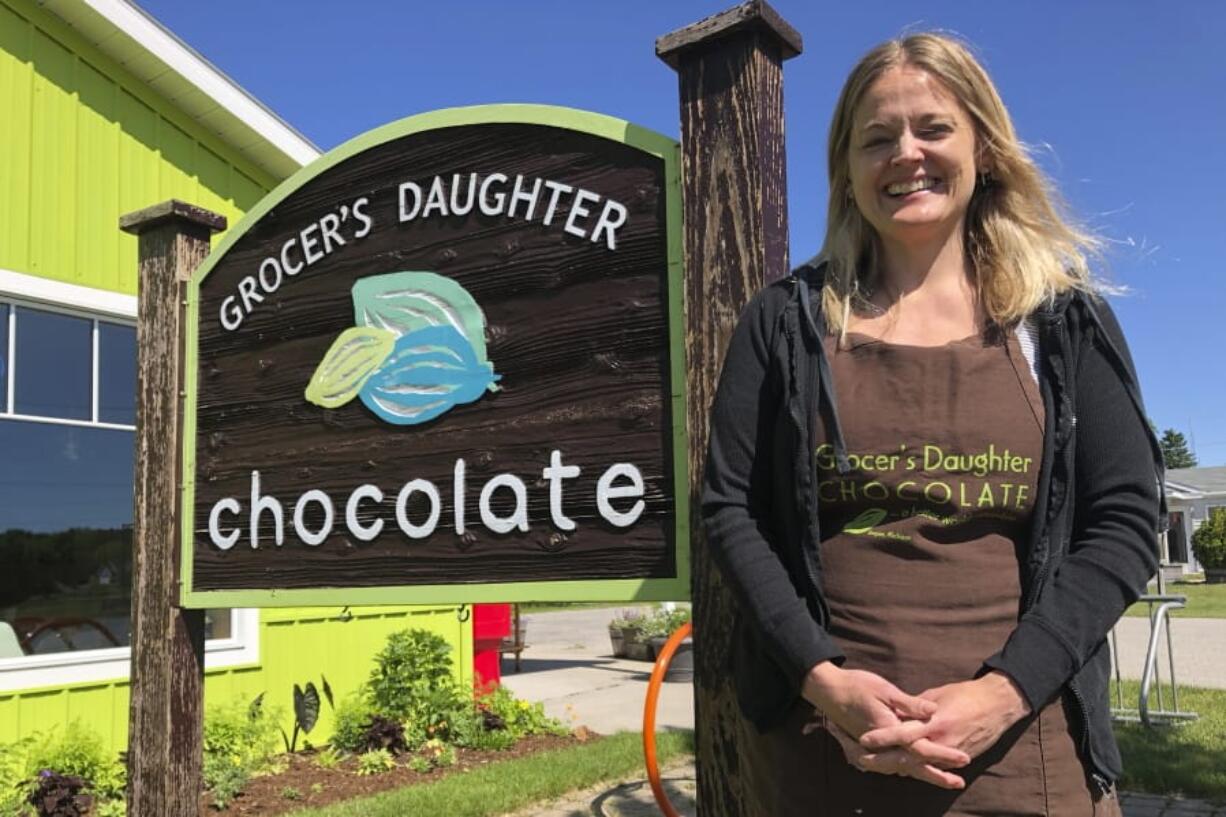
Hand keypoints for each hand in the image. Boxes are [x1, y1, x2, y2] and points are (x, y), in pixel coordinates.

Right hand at [801, 663, 969, 785]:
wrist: (829, 691)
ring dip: (924, 774)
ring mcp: (875, 750)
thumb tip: (933, 710)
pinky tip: (919, 770)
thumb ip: (909, 704)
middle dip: (937, 775)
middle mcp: (882, 746)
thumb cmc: (857, 686)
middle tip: (958, 783)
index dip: (944, 754)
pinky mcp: (871, 749)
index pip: (921, 748)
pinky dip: (908, 769)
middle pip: (914, 766)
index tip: (964, 757)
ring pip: (903, 768)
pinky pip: (892, 765)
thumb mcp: (885, 690)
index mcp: (889, 730)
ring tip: (946, 780)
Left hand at [859, 671, 1031, 762]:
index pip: (903, 733)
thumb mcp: (937, 694)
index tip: (864, 739)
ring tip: (872, 767)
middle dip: (884, 761)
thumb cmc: (966, 694)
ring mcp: (951, 754)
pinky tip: (898, 770)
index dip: (883, 737)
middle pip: (907, 757)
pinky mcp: (958, 760)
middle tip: (861, 761)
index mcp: (935, 722)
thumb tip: (898, 713)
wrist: (998, 706)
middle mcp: (942, 742)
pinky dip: (915, 769)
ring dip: (896, 767)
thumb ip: (916, 707)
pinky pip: (932, 767)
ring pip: (919, 766)